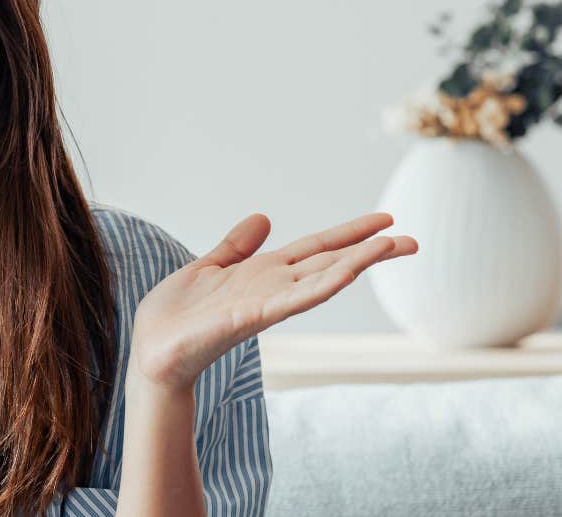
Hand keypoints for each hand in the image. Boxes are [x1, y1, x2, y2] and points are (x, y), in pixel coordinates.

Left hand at [129, 212, 418, 390]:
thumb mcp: (209, 267)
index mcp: (263, 273)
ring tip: (392, 245)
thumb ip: (236, 246)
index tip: (387, 221)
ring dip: (357, 263)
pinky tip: (346, 273)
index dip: (349, 234)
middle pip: (330, 263)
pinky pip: (290, 300)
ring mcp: (264, 303)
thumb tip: (264, 217)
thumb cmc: (177, 315)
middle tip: (415, 239)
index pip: (317, 248)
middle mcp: (272, 287)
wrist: (152, 350)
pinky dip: (318, 287)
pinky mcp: (248, 317)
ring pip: (320, 279)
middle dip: (370, 251)